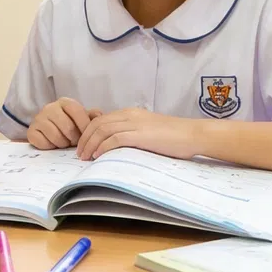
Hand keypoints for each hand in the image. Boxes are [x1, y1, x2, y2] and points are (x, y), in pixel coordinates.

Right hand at [27, 98, 94, 150]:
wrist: (47, 131)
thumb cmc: (69, 125)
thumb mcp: (82, 119)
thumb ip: (92, 117)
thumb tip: (100, 116)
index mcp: (65, 102)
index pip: (77, 111)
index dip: (84, 126)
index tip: (87, 136)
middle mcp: (50, 107)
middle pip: (67, 127)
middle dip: (74, 139)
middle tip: (74, 142)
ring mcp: (39, 118)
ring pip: (56, 136)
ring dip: (63, 144)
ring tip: (65, 143)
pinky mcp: (31, 131)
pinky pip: (43, 142)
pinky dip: (50, 147)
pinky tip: (53, 144)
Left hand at [77, 109, 205, 160]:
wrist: (192, 134)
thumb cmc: (174, 137)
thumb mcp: (148, 131)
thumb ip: (133, 133)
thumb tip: (117, 146)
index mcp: (131, 113)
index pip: (100, 119)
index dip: (87, 132)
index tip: (83, 146)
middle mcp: (130, 115)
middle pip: (97, 123)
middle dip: (84, 139)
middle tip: (79, 154)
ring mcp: (135, 124)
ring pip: (102, 130)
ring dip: (90, 144)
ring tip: (85, 157)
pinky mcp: (140, 135)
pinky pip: (114, 138)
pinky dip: (103, 146)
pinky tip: (98, 156)